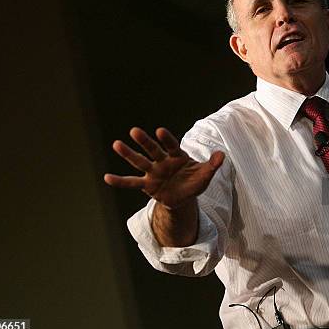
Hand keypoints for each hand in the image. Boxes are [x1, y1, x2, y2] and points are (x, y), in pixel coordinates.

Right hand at [104, 127, 224, 208]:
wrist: (184, 197)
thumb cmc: (194, 181)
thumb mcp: (205, 175)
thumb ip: (212, 165)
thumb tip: (222, 155)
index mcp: (178, 156)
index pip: (172, 145)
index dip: (166, 139)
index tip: (160, 131)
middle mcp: (163, 161)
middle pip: (152, 150)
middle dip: (144, 141)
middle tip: (134, 131)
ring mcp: (153, 172)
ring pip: (140, 162)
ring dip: (128, 154)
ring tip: (116, 144)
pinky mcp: (146, 184)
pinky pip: (132, 183)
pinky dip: (120, 181)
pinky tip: (106, 178)